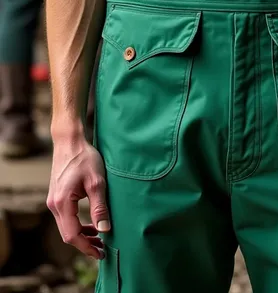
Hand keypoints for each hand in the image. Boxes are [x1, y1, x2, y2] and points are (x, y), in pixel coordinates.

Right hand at [47, 135, 109, 259]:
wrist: (69, 141)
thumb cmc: (84, 158)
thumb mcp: (97, 182)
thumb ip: (100, 208)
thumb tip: (105, 230)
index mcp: (62, 203)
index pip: (72, 234)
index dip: (86, 247)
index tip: (101, 254)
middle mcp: (54, 205)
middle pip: (67, 234)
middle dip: (85, 244)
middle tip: (103, 249)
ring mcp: (53, 201)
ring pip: (66, 227)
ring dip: (82, 235)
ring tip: (99, 239)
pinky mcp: (57, 197)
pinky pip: (66, 218)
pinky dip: (77, 225)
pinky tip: (91, 225)